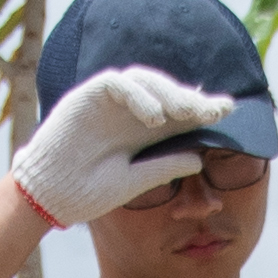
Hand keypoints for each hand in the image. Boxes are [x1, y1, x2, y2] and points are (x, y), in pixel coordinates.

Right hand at [8, 66, 238, 226]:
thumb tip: (199, 159)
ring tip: (186, 114)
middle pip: (166, 92)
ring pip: (145, 79)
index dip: (202, 110)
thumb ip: (163, 167)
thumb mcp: (134, 182)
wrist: (48, 197)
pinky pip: (118, 84)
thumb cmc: (87, 193)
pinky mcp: (87, 96)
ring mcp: (108, 102)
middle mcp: (129, 112)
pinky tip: (155, 117)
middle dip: (191, 99)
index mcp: (142, 131)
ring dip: (168, 93)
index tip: (229, 112)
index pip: (177, 113)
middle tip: (214, 111)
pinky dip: (139, 96)